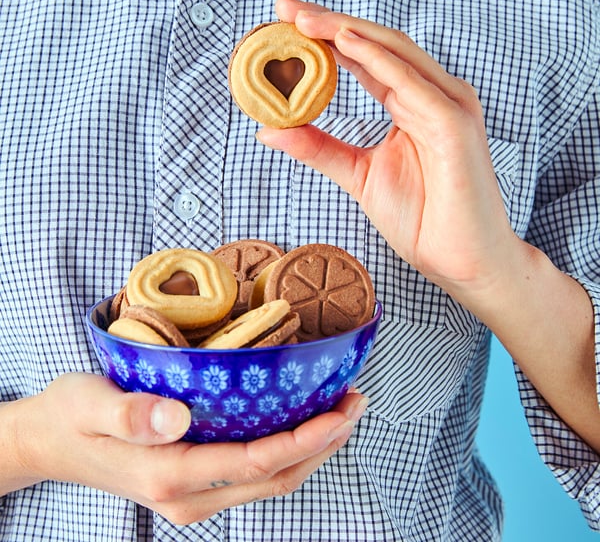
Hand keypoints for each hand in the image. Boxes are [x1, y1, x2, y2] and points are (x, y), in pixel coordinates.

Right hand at [3, 373, 366, 523]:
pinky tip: (302, 421)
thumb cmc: (70, 416)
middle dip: (324, 443)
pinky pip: (254, 473)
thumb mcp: (89, 404)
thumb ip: (130, 413)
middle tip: (355, 402)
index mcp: (168, 474)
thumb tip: (176, 416)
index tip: (340, 411)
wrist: (50, 441)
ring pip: (270, 479)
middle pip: (275, 477)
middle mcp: (189, 495)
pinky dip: (287, 450)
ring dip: (313, 448)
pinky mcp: (194, 484)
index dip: (305, 439)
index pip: (255, 463)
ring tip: (342, 409)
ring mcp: (193, 495)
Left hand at [258, 0, 519, 300]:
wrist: (460, 261)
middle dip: (330, 23)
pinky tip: (344, 43)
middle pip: (377, 45)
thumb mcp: (358, 175)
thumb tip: (270, 130)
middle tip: (286, 9)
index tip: (286, 25)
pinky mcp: (455, 125)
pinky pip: (411, 84)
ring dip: (348, 32)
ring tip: (306, 19)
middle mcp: (433, 96)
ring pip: (394, 53)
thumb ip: (319, 148)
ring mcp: (448, 107)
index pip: (366, 60)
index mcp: (412, 105)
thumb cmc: (422, 219)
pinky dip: (377, 60)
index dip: (326, 38)